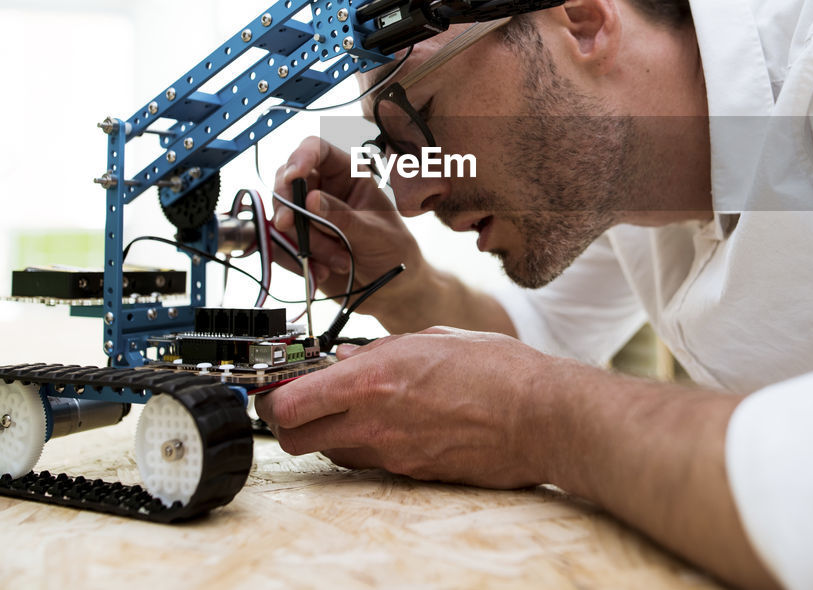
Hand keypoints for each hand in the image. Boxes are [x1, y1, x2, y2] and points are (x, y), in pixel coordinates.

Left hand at [254, 327, 556, 487]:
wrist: (542, 416)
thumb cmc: (499, 369)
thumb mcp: (433, 337)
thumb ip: (382, 349)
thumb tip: (349, 357)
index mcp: (373, 378)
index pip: (287, 404)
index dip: (270, 397)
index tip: (274, 385)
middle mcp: (374, 421)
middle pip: (293, 439)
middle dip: (287, 422)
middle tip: (300, 402)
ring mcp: (392, 454)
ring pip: (330, 453)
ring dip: (328, 433)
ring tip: (354, 408)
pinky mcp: (412, 475)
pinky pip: (371, 462)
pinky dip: (368, 444)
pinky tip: (394, 422)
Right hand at [273, 136, 428, 322]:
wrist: (391, 290)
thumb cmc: (393, 252)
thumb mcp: (375, 233)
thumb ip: (342, 217)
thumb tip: (310, 199)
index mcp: (348, 175)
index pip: (317, 150)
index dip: (301, 156)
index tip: (292, 176)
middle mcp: (324, 190)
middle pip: (287, 181)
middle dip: (290, 206)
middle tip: (289, 225)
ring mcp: (308, 217)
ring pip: (283, 216)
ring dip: (305, 242)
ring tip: (340, 261)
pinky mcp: (299, 242)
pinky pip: (281, 245)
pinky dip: (296, 260)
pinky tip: (322, 272)